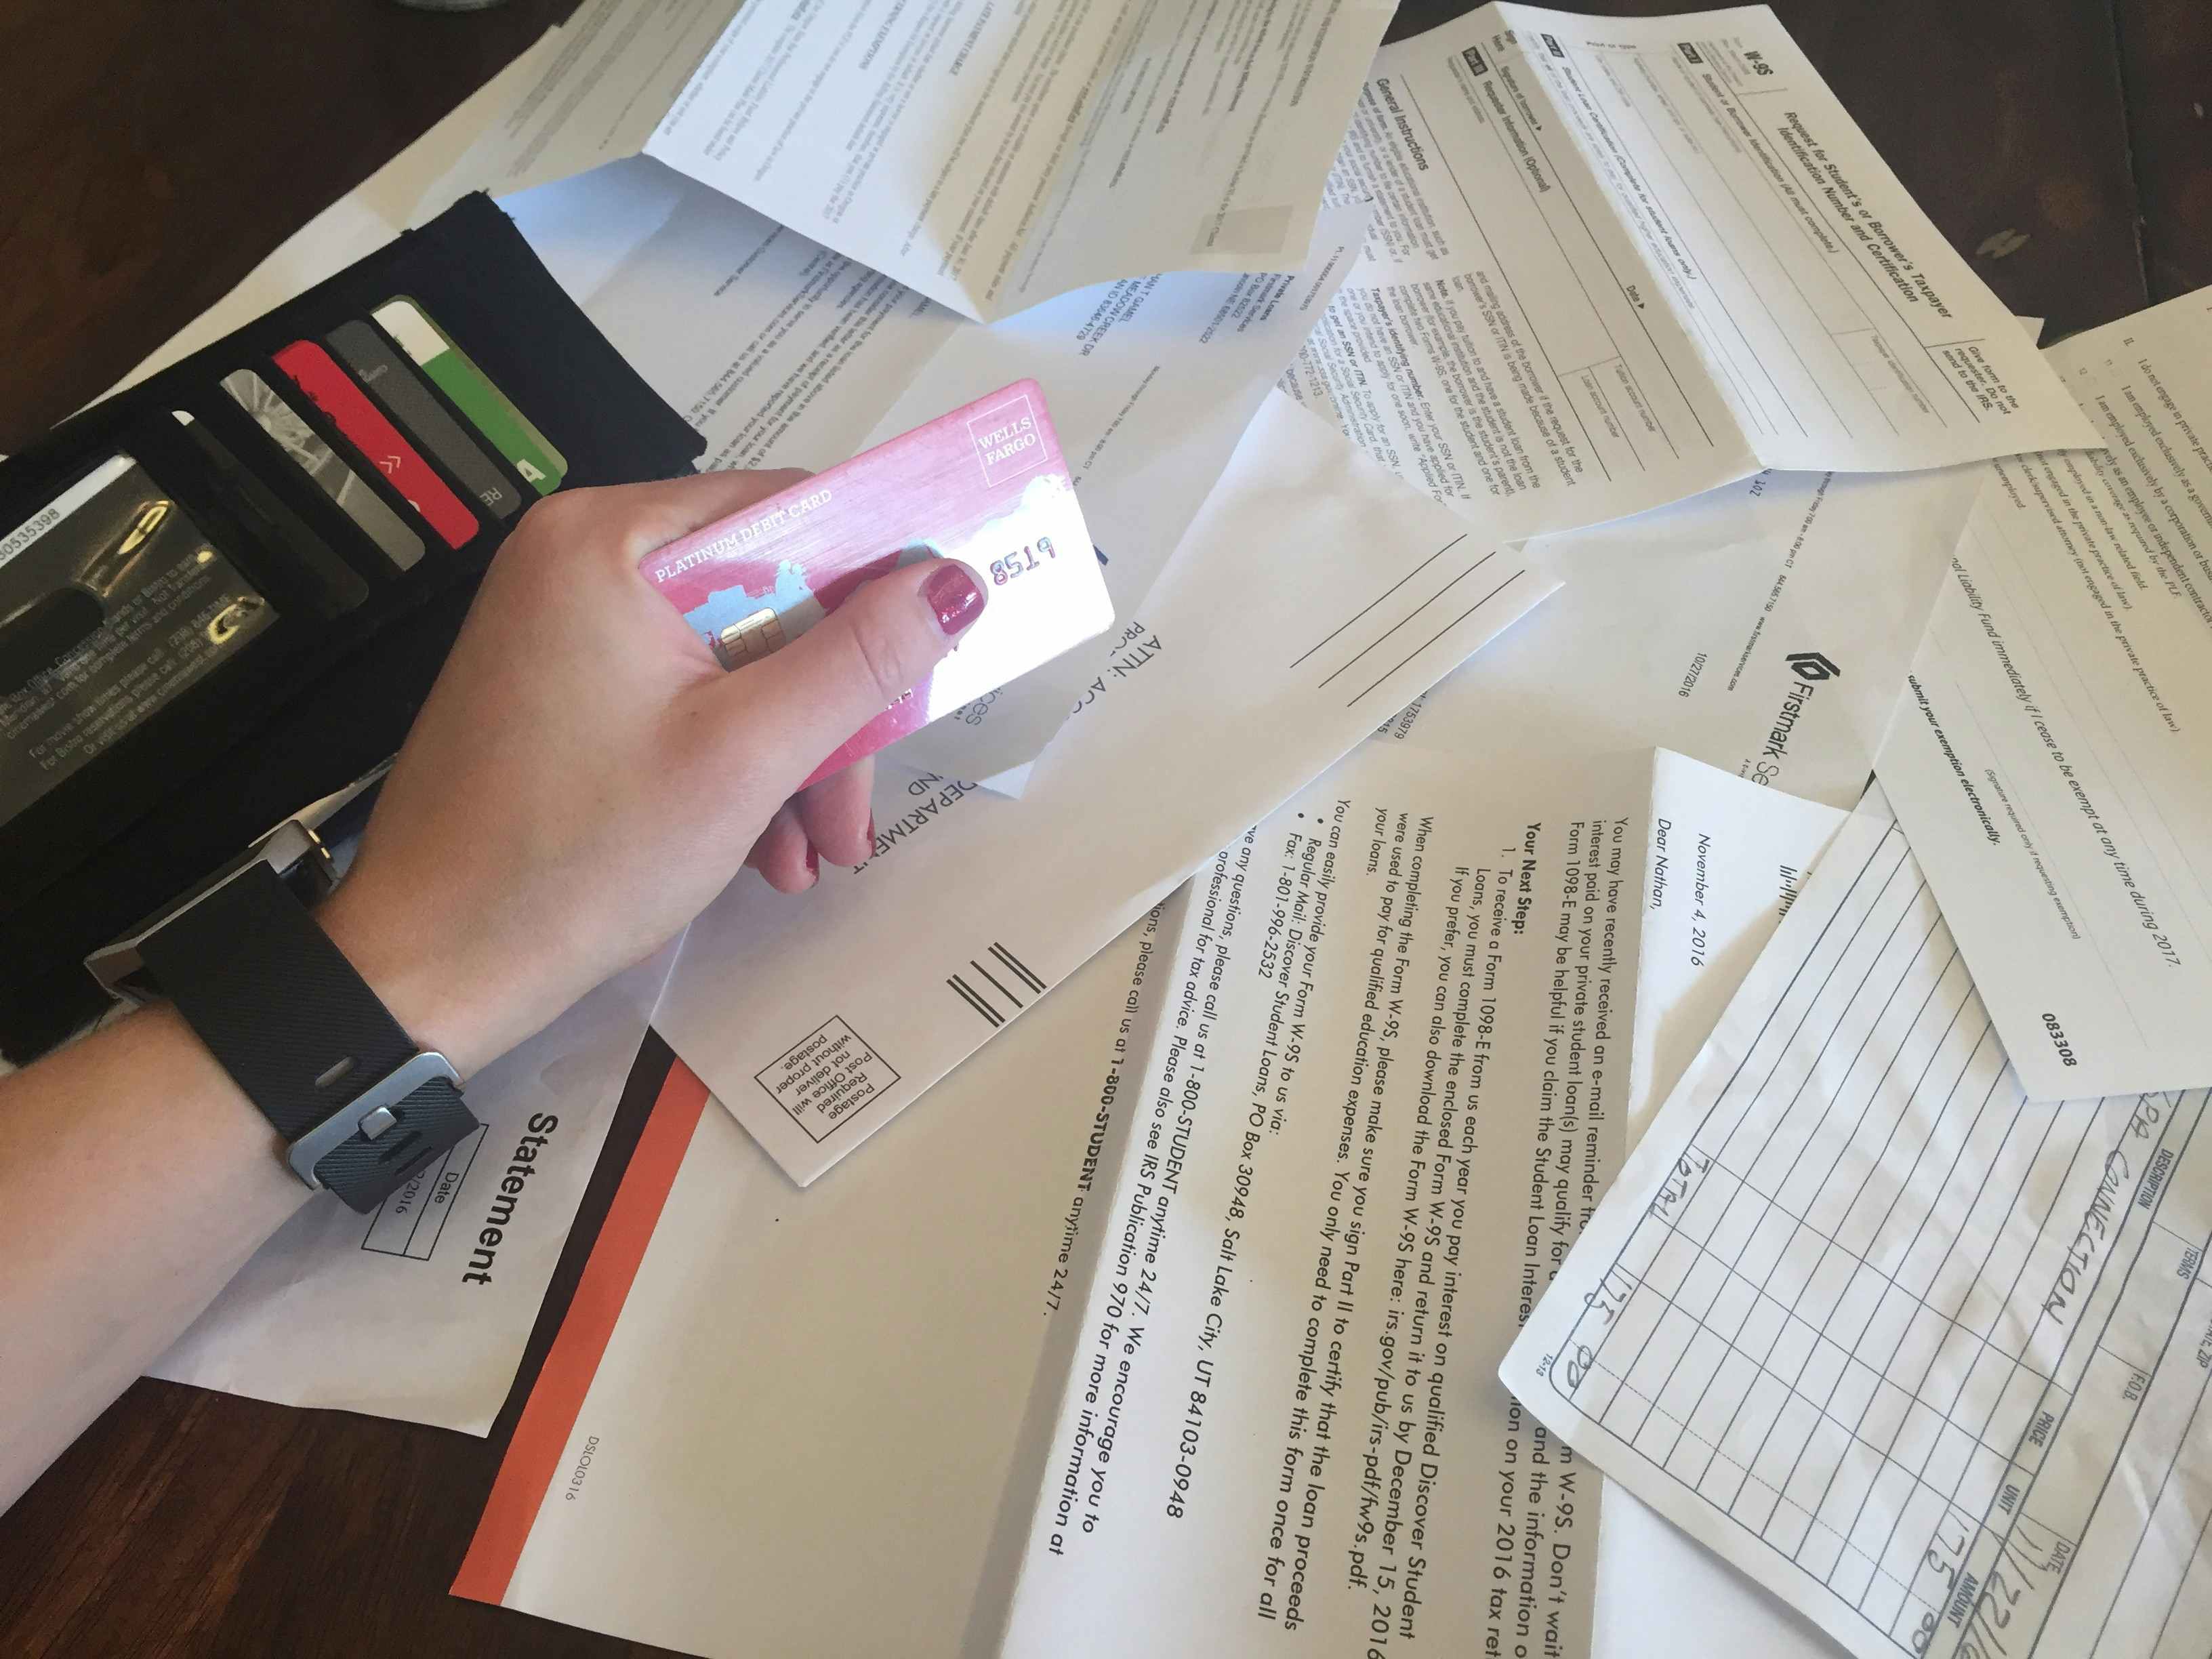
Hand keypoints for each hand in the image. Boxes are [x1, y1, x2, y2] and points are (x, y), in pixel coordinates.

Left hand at [317, 470, 986, 1075]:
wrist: (428, 967)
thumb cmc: (577, 856)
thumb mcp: (747, 755)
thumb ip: (859, 659)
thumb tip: (955, 581)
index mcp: (610, 537)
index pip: (790, 509)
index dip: (875, 577)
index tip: (933, 650)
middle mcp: (579, 556)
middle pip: (767, 594)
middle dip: (829, 705)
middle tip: (857, 807)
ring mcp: (563, 623)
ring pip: (733, 657)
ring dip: (792, 754)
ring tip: (811, 854)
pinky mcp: (559, 686)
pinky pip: (682, 696)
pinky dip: (733, 765)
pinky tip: (761, 850)